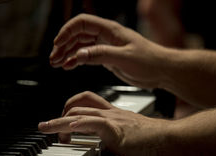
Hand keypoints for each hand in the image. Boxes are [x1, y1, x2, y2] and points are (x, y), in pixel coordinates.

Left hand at [38, 91, 168, 155]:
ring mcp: (112, 120)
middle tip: (51, 126)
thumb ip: (121, 138)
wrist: (171, 139)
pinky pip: (91, 123)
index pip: (89, 102)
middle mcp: (111, 114)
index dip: (73, 107)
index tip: (64, 117)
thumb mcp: (133, 136)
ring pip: (79, 113)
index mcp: (115, 115)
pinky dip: (75, 124)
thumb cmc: (157, 140)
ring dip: (58, 121)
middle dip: (61, 114)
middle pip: (79, 104)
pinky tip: (64, 129)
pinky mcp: (115, 129)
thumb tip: (114, 147)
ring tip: (45, 127)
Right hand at [49, 14, 165, 88]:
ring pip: (80, 46)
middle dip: (63, 45)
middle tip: (54, 58)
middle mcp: (106, 36)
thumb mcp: (124, 58)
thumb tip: (79, 54)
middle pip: (77, 35)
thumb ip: (101, 55)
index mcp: (110, 30)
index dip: (67, 32)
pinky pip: (87, 56)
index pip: (82, 23)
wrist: (161, 71)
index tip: (57, 44)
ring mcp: (106, 46)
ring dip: (67, 53)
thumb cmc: (149, 61)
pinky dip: (76, 60)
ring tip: (57, 63)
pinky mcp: (107, 57)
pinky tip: (69, 66)